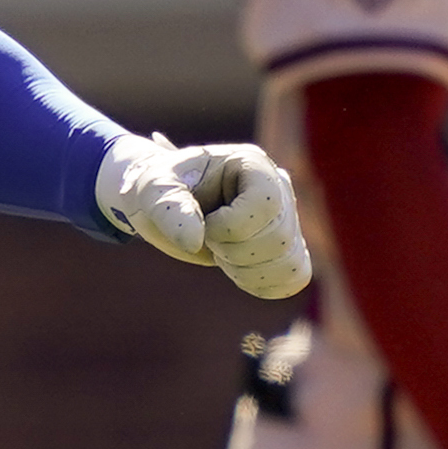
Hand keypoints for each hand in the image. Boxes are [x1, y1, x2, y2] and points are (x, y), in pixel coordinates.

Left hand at [97, 137, 313, 297]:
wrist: (160, 206)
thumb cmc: (157, 190)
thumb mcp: (153, 191)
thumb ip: (170, 210)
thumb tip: (195, 242)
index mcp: (251, 163)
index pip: (265, 205)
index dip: (230, 227)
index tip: (202, 223)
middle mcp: (278, 188)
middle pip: (279, 238)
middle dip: (233, 250)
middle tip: (207, 238)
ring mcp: (285, 218)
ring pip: (289, 262)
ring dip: (246, 271)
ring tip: (219, 252)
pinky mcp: (284, 246)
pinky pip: (294, 277)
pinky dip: (262, 284)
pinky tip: (235, 270)